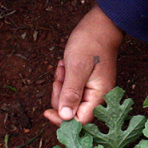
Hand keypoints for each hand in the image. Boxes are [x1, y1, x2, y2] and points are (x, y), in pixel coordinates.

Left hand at [44, 5, 123, 124]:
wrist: (100, 26)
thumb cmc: (90, 43)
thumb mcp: (76, 68)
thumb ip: (71, 93)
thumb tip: (65, 117)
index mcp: (99, 95)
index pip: (81, 121)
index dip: (63, 119)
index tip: (47, 112)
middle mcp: (98, 96)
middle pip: (72, 112)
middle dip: (60, 96)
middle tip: (60, 77)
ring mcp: (93, 90)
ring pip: (69, 100)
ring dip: (61, 86)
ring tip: (64, 68)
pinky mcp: (88, 84)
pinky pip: (71, 90)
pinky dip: (64, 80)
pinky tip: (65, 67)